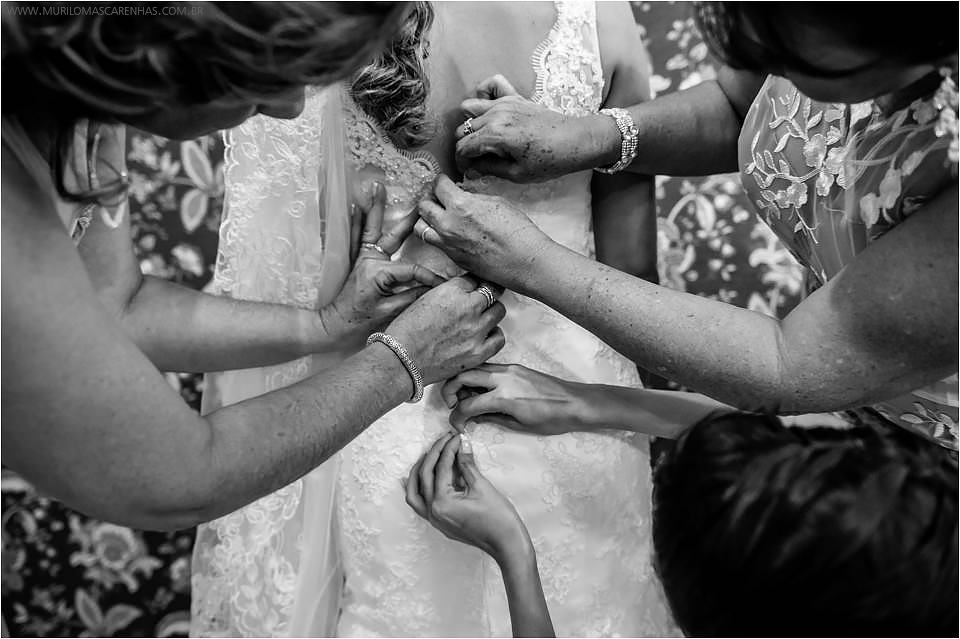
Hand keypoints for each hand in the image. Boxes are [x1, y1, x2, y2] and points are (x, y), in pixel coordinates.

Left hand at [321, 182, 444, 347]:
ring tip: (377, 186)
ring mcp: (361, 258)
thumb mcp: (389, 312)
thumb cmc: (360, 321)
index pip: (412, 269)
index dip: (430, 277)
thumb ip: (411, 296)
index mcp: (380, 273)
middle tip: (421, 203)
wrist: (333, 325)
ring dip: (375, 208)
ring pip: (371, 228)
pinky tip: (355, 206)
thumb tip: (433, 287)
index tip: (444, 283)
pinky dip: (356, 221)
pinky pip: (355, 236)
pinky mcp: (355, 261)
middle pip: (393, 236)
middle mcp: (370, 260)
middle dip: (409, 220)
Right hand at [384, 275, 506, 384]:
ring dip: (491, 313)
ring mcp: (476, 330)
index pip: (474, 278)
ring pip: (499, 312)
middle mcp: (468, 307)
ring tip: (479, 320)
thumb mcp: (423, 299)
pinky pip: (499, 338)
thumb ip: (446, 292)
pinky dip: (494, 335)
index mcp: (452, 291)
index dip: (473, 284)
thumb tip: (462, 290)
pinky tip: (484, 336)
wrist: (400, 360)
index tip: (473, 288)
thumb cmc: (405, 332)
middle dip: (486, 296)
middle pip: (492, 291)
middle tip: (479, 302)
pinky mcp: (478, 352)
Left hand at [405, 432, 530, 563]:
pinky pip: (420, 505)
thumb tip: (461, 444)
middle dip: (434, 454)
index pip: (441, 468)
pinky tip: (421, 479)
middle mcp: (433, 512)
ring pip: (414, 493)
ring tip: (427, 456)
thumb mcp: (482, 486)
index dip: (449, 448)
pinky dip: (418, 489)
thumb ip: (467, 464)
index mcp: (442, 502)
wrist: (507, 544)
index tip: (456, 436)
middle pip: (424, 476)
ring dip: (418, 472)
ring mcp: (435, 520)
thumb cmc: (499, 518)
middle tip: (445, 440)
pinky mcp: (440, 523)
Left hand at [415, 175, 553, 290]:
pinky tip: (448, 233)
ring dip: (427, 220)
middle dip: (430, 199)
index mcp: (460, 205)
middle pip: (423, 206)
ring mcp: (448, 244)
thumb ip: (474, 197)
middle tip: (437, 197)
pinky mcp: (452, 258)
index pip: (438, 186)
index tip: (442, 182)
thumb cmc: (518, 232)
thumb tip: (463, 194)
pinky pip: (435, 244)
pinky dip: (437, 236)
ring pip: (421, 228)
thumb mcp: (497, 202)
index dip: (440, 181)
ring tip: (437, 217)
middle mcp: (448, 224)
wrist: (524, 261)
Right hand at [442, 363, 589, 434]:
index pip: (466, 405)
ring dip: (463, 381)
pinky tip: (482, 391)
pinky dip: (478, 377)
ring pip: (474, 368)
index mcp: (503, 397)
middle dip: (450, 391)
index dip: (456, 418)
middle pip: (462, 377)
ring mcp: (508, 369)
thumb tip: (474, 417)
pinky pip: (488, 368)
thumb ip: (492, 418)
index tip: (457, 426)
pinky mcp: (515, 367)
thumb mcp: (519, 425)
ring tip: (466, 398)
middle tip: (452, 405)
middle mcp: (502, 378)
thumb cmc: (551, 419)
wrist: (574, 403)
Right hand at [454, 76, 612, 181]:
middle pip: (464, 129)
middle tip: (475, 160)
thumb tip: (471, 169)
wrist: (576, 141)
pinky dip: (484, 94)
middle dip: (464, 146)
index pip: (463, 147)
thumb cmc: (550, 160)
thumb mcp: (517, 173)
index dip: (461, 162)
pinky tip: (489, 110)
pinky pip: (491, 85)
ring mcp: (504, 103)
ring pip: (470, 109)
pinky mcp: (514, 97)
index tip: (467, 171)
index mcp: (496, 134)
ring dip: (471, 124)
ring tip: (481, 139)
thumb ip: (489, 169)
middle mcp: (496, 114)